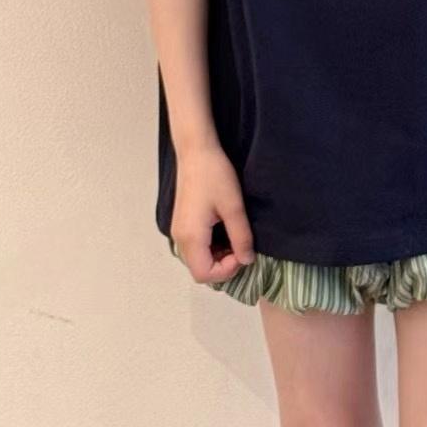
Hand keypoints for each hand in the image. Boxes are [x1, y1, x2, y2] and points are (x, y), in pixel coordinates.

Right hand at [171, 142, 255, 283]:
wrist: (196, 152)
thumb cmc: (215, 176)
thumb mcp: (233, 207)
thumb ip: (241, 237)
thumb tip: (247, 261)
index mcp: (191, 237)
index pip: (203, 274)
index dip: (226, 271)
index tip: (242, 252)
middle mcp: (179, 238)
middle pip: (199, 270)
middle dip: (223, 266)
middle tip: (241, 248)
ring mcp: (178, 231)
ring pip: (197, 259)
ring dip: (217, 257)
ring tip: (235, 239)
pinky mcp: (181, 223)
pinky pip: (195, 247)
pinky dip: (210, 248)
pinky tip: (225, 232)